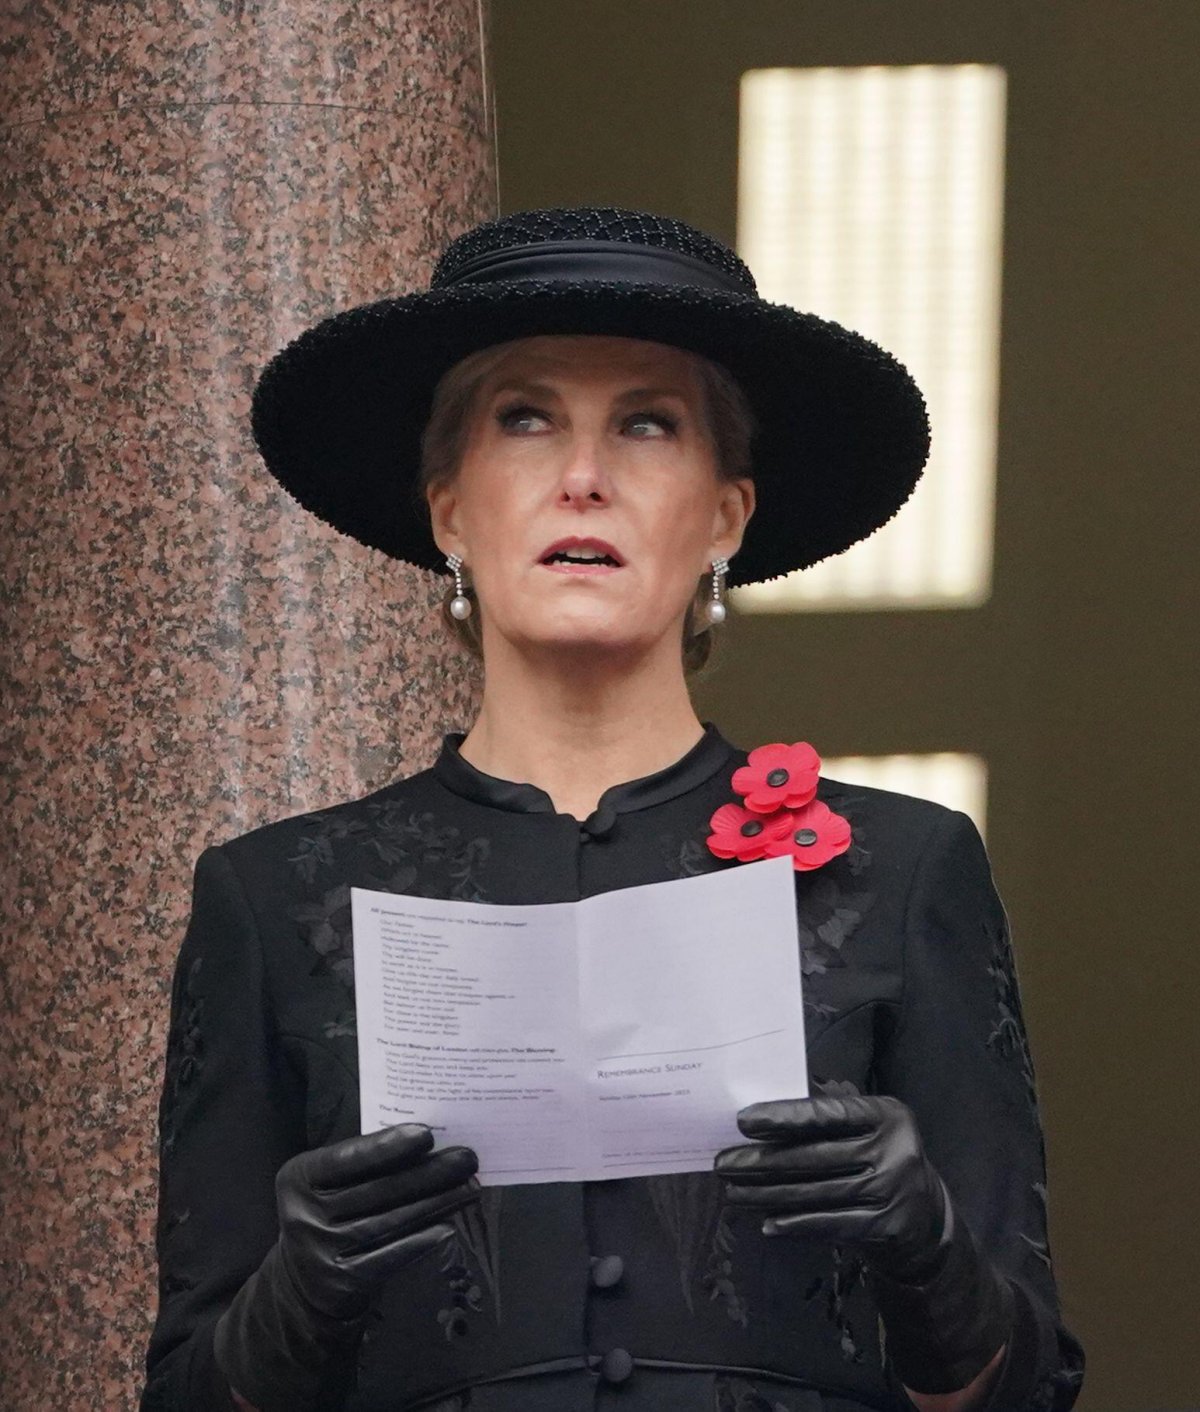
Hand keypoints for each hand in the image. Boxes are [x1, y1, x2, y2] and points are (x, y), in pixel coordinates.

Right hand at [273, 1121, 479, 1319]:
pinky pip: (388, 1258)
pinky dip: (420, 1242)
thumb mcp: (330, 1182)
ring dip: (435, 1204)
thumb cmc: (331, 1210)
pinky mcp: (340, 1282)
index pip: (347, 1158)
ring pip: (388, 1222)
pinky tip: (447, 1228)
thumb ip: (364, 1164)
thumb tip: (428, 1147)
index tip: (427, 1134)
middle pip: (377, 1190)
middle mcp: (303, 1214)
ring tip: (468, 1188)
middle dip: (428, 1172)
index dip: (387, 1146)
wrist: (303, 1280)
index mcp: (299, 1177)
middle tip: (467, 1158)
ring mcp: (320, 1251)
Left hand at [715, 1093, 947, 1278]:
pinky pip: (831, 1224)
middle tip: (724, 1163)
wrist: (926, 1215)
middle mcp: (893, 1150)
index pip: (827, 1114)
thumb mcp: (867, 1125)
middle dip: (763, 1161)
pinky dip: (796, 1224)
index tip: (743, 1121)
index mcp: (886, 1114)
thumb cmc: (880, 1155)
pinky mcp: (887, 1226)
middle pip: (816, 1156)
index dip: (783, 1116)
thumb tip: (768, 1101)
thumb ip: (827, 1111)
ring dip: (769, 1193)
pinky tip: (767, 1222)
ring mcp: (893, 1191)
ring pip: (817, 1192)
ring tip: (734, 1191)